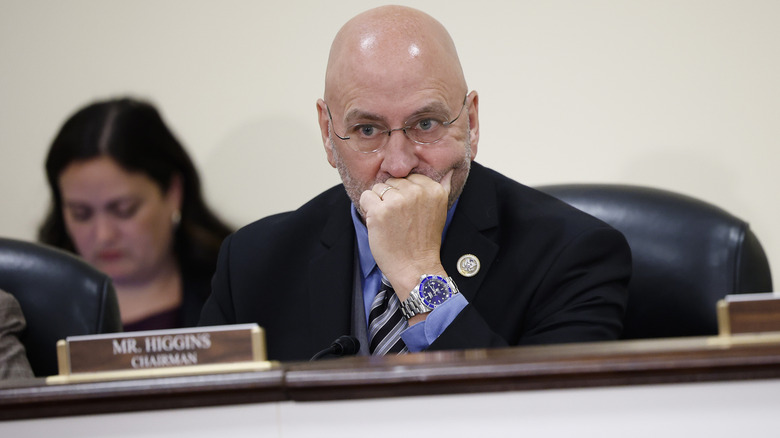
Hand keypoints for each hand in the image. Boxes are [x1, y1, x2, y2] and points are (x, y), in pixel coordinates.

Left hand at [359, 170, 452, 297]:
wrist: (415, 267)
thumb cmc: (424, 242)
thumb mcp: (440, 210)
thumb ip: (443, 187)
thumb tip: (450, 171)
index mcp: (433, 189)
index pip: (409, 177)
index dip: (404, 194)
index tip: (409, 213)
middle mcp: (417, 192)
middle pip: (392, 181)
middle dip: (391, 197)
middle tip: (399, 220)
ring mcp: (397, 201)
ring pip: (378, 188)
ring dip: (379, 203)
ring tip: (390, 222)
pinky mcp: (380, 211)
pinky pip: (366, 197)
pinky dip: (368, 210)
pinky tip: (379, 223)